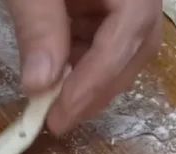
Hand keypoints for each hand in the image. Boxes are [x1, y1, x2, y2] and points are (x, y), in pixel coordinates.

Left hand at [7, 0, 162, 133]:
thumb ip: (39, 26)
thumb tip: (40, 84)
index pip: (129, 32)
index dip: (97, 78)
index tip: (62, 112)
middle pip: (136, 45)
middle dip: (98, 88)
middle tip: (58, 121)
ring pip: (123, 48)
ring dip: (89, 81)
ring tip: (52, 106)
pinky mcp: (104, 3)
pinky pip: (102, 39)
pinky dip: (79, 65)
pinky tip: (52, 78)